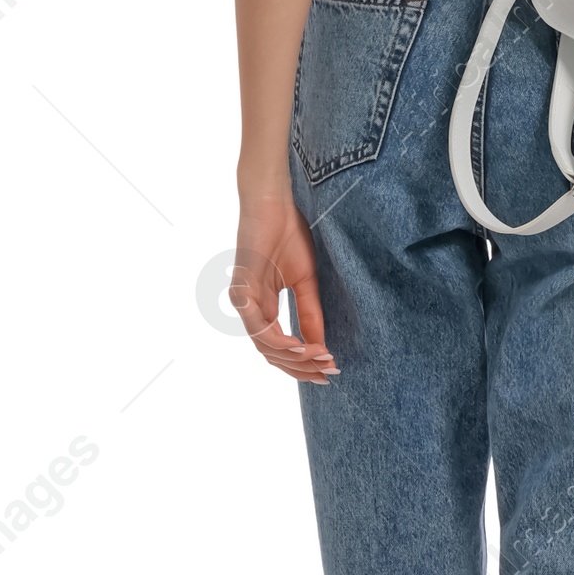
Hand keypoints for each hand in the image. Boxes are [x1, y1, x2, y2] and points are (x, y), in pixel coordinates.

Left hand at [230, 186, 337, 382]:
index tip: (331, 369)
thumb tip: (320, 346)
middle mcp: (248, 308)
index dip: (303, 362)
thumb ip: (310, 314)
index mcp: (260, 306)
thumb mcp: (306, 282)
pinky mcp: (242, 291)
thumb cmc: (288, 234)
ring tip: (323, 358)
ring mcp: (242, 301)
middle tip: (330, 371)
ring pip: (266, 347)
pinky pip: (260, 329)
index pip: (278, 347)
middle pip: (272, 354)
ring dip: (297, 358)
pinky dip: (283, 343)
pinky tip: (305, 347)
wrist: (274, 203)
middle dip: (302, 367)